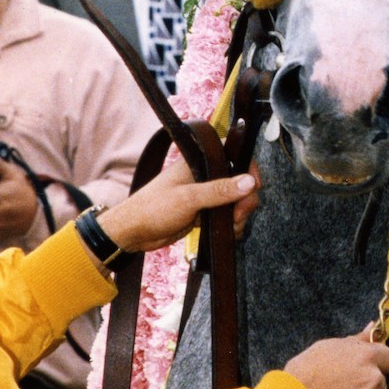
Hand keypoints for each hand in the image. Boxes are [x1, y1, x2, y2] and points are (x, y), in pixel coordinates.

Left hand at [98, 155, 260, 255]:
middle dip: (245, 199)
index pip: (233, 155)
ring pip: (235, 200)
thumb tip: (249, 181)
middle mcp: (205, 174)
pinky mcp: (204, 210)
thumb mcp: (189, 198)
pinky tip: (227, 232)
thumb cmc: (154, 208)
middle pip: (239, 181)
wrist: (133, 233)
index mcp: (200, 162)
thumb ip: (220, 190)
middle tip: (239, 215)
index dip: (248, 168)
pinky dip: (231, 224)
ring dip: (239, 215)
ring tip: (231, 227)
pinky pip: (227, 214)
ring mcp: (205, 193)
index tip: (254, 186)